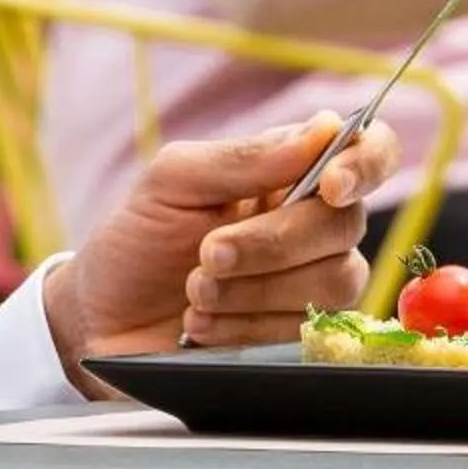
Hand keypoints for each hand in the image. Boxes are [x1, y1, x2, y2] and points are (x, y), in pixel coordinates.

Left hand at [46, 113, 401, 380]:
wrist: (99, 323)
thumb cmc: (134, 242)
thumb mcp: (170, 183)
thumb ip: (243, 157)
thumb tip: (325, 129)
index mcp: (288, 172)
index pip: (368, 152)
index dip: (365, 164)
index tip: (329, 185)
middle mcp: (311, 225)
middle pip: (346, 225)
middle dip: (272, 244)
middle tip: (206, 256)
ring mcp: (309, 285)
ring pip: (334, 282)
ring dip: (254, 291)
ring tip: (195, 294)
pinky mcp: (300, 339)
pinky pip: (310, 333)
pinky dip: (248, 328)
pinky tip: (204, 327)